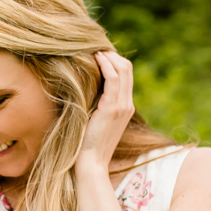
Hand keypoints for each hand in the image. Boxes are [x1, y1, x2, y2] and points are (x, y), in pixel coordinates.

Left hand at [79, 49, 135, 177]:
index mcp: (125, 108)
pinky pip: (114, 79)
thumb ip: (95, 105)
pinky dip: (106, 65)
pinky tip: (95, 59)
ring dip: (108, 57)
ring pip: (123, 70)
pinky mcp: (113, 108)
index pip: (126, 75)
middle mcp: (127, 105)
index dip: (114, 61)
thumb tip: (83, 88)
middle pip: (127, 68)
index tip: (98, 54)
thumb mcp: (94, 121)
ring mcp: (122, 106)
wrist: (90, 163)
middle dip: (112, 55)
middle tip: (95, 48)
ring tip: (94, 50)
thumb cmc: (87, 144)